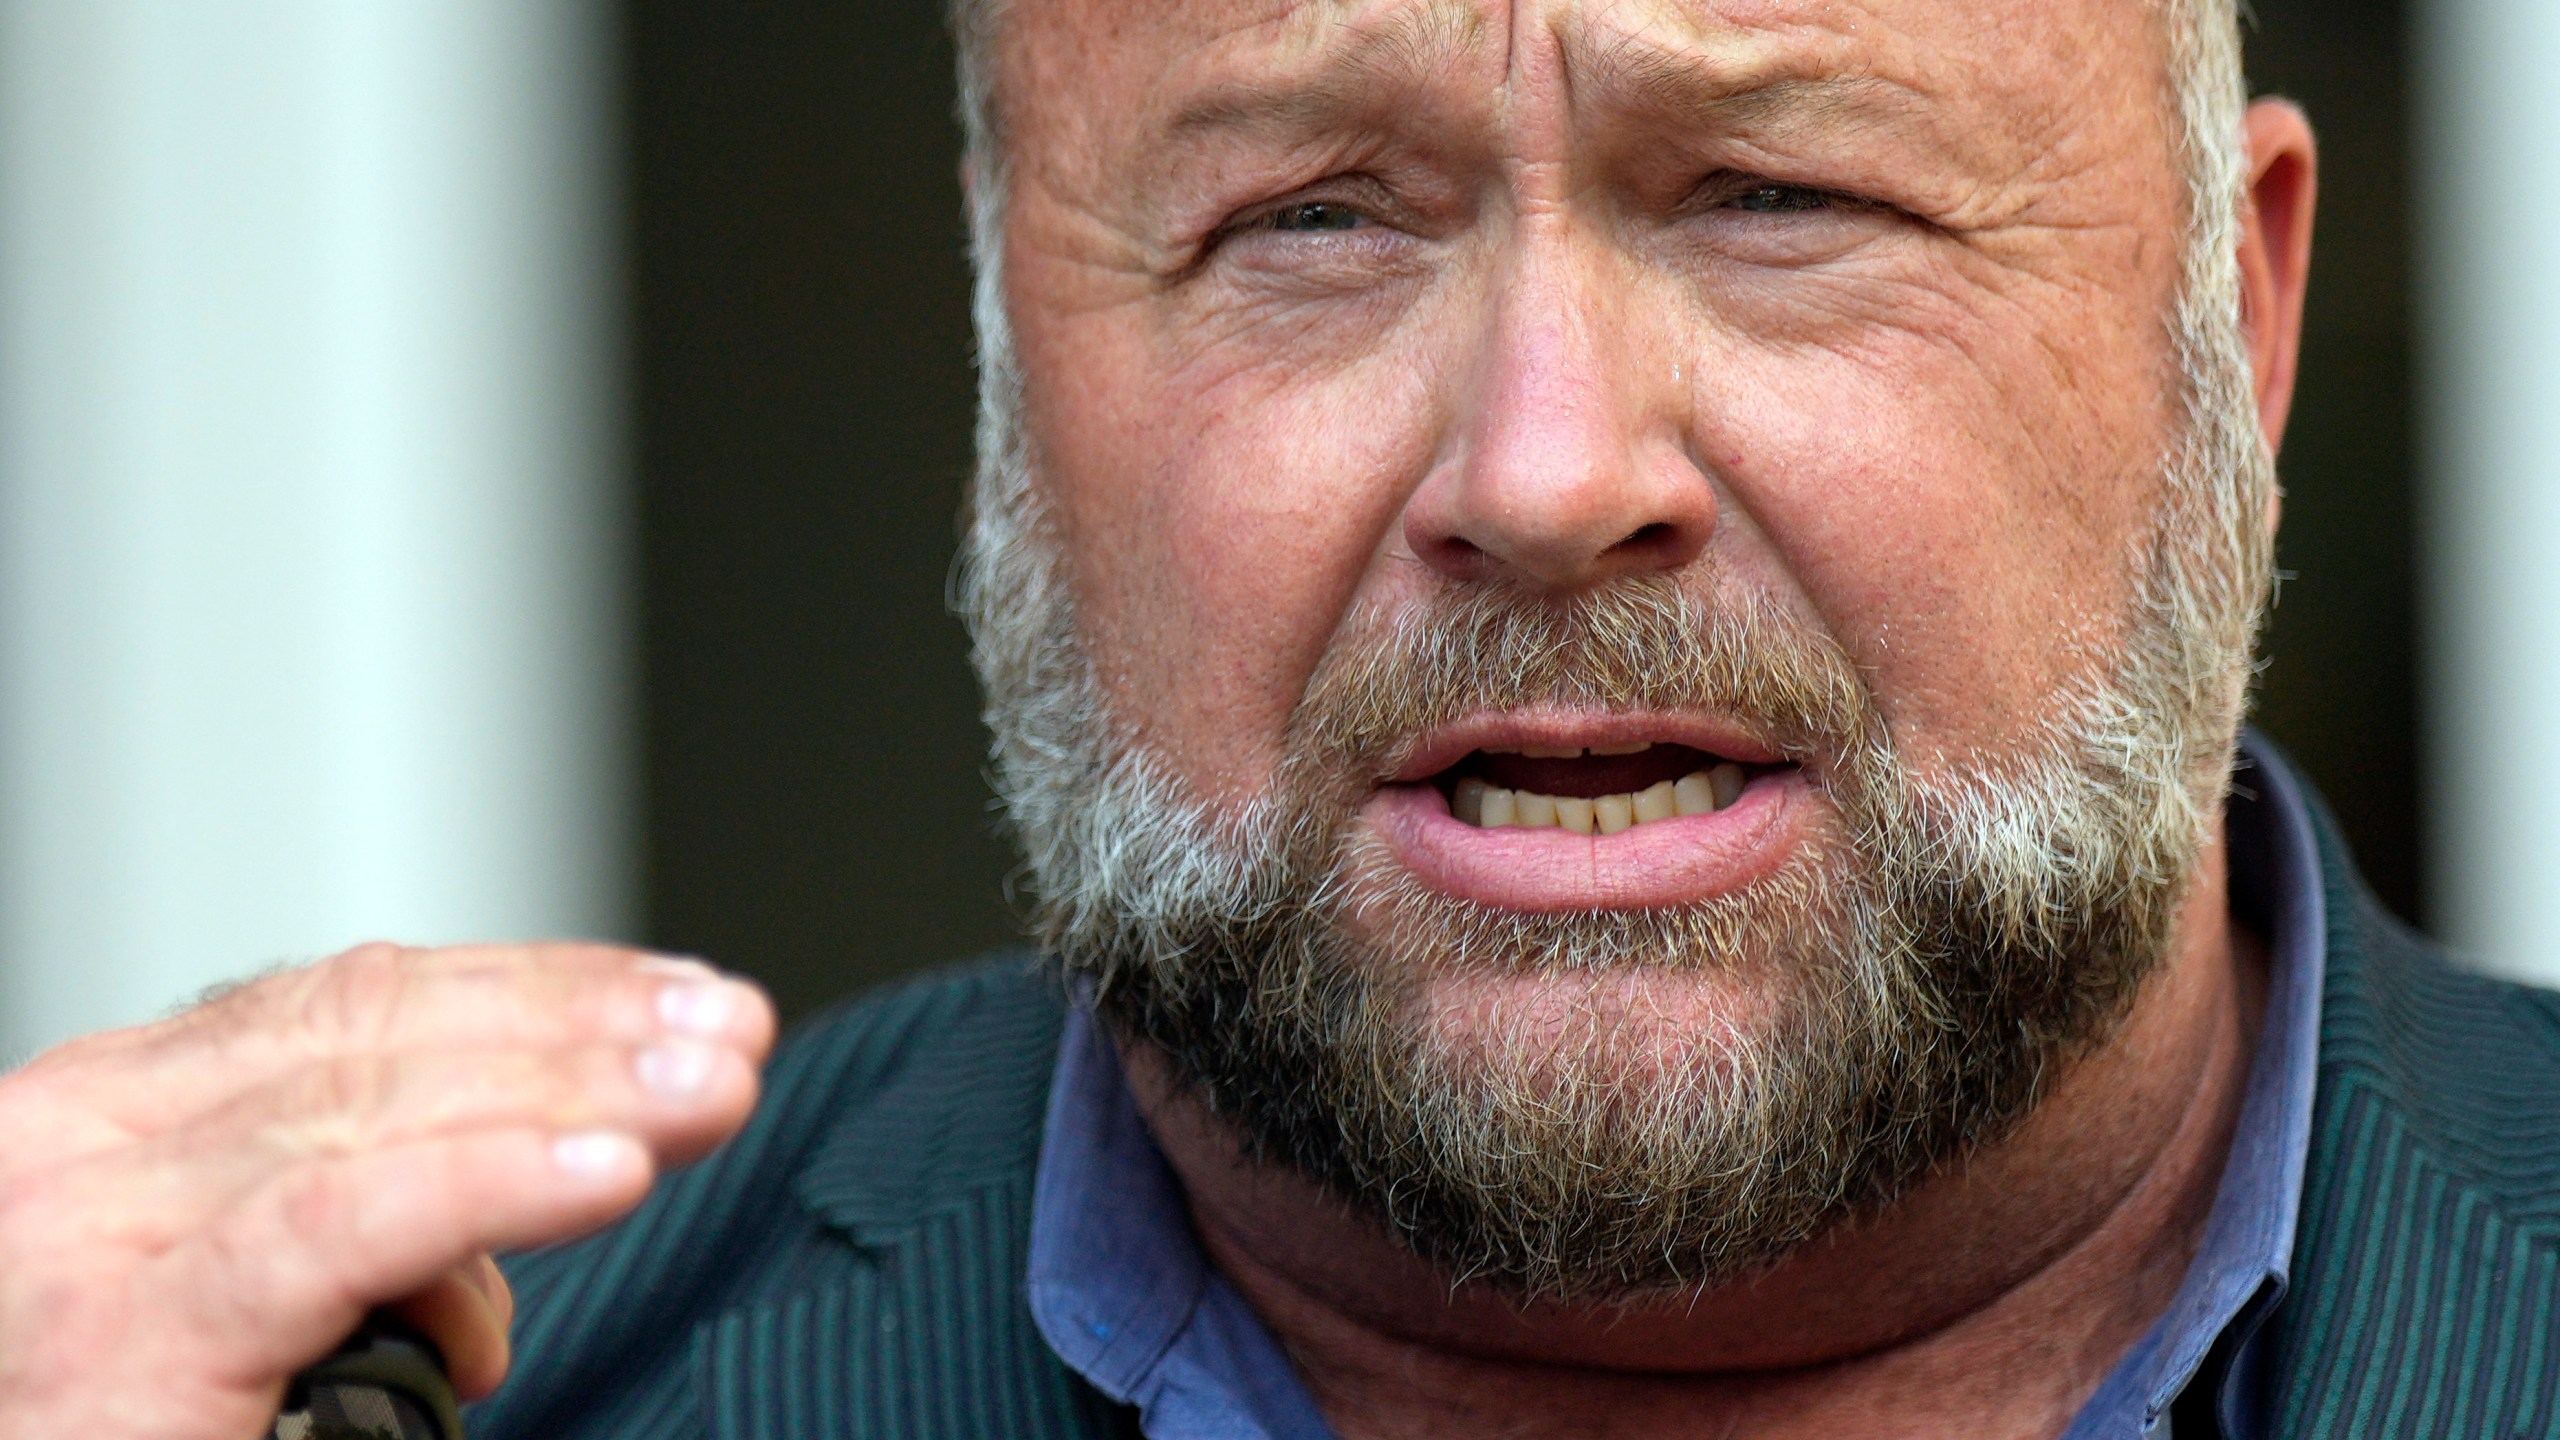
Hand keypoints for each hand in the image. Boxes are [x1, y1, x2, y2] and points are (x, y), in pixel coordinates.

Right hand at [0, 942, 773, 1439]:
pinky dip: (486, 1186)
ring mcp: (88, 1239)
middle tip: (727, 1029)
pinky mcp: (120, 1341)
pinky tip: (604, 1169)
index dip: (534, 988)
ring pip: (369, 1114)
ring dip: (572, 1090)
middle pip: (375, 1040)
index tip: (675, 999)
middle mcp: (83, 1155)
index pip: (350, 1009)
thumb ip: (348, 1245)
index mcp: (117, 1130)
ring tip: (707, 1091)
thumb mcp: (233, 1321)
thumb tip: (479, 1280)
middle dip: (580, 1026)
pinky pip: (335, 1230)